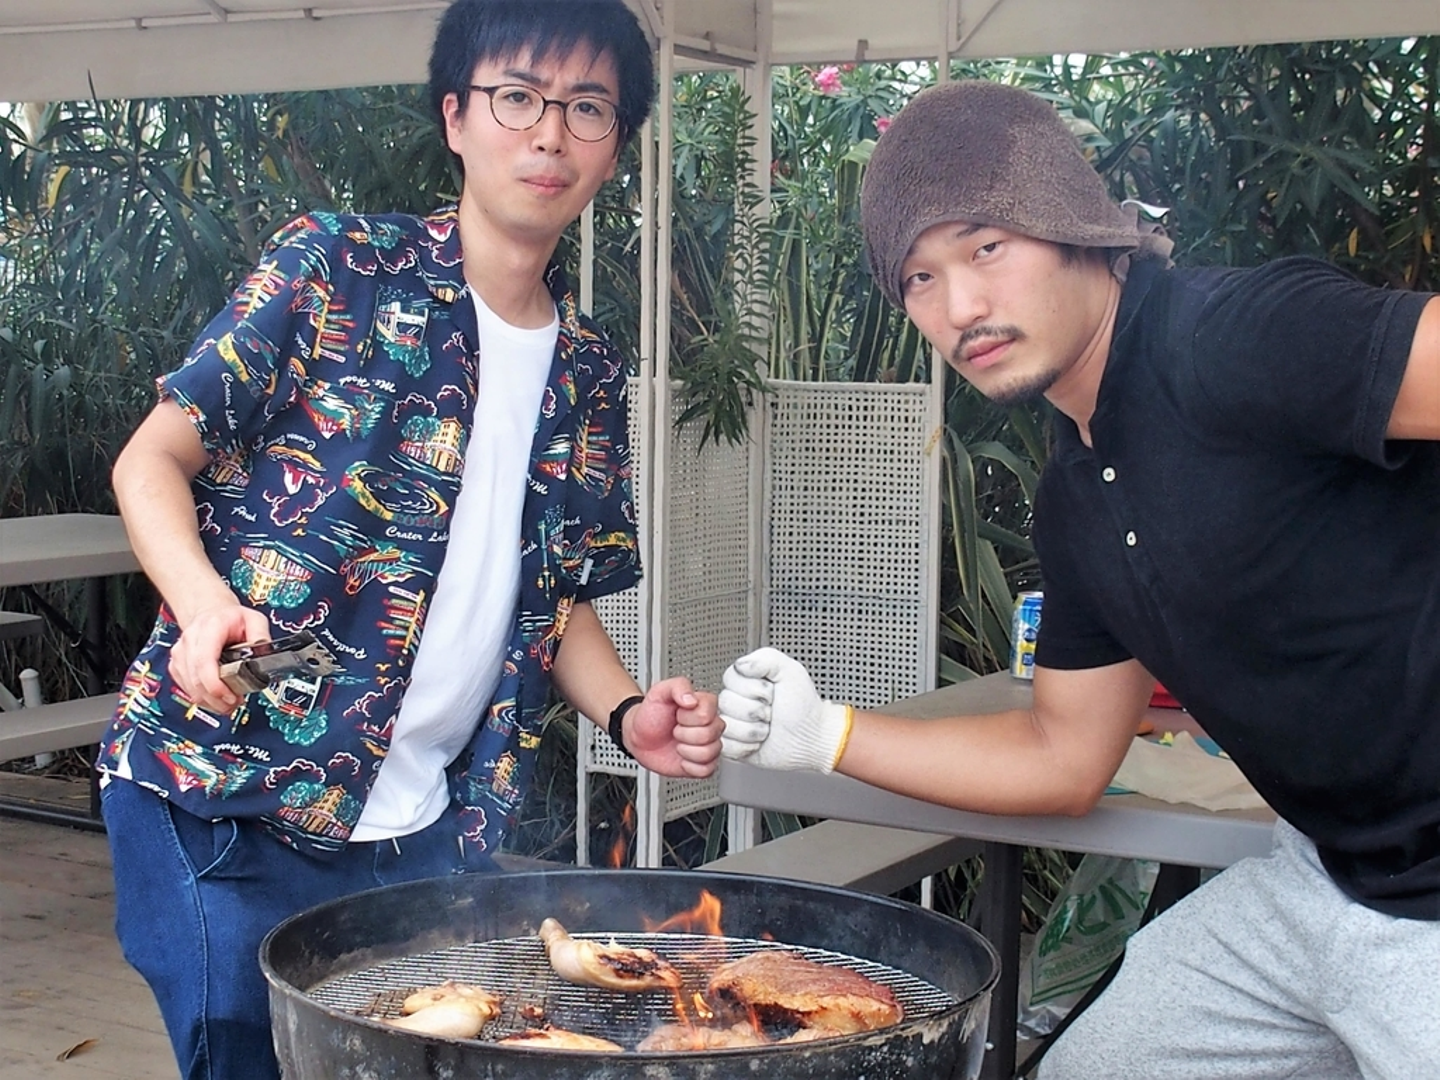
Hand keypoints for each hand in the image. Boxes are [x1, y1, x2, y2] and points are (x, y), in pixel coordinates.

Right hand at [169, 601, 271, 714]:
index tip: (230, 696)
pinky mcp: (177, 666)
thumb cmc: (232, 619)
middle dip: (217, 698)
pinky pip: (187, 690)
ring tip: (230, 701)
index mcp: (210, 627)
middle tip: (235, 702)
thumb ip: (261, 637)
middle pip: (197, 679)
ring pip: (191, 688)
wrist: (212, 614)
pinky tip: (217, 698)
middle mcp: (190, 640)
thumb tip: (263, 654)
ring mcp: (180, 653)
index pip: (204, 661)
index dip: (215, 685)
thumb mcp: (255, 619)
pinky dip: (203, 698)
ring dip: (211, 701)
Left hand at [623, 677, 723, 778]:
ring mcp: (707, 745)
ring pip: (710, 753)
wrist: (639, 736)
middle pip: (709, 734)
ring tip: (678, 744)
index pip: (707, 714)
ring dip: (686, 751)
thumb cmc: (651, 714)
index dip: (688, 717)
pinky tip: (682, 758)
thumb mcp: (660, 691)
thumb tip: (692, 699)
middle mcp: (709, 725)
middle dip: (684, 734)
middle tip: (674, 730)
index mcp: (704, 705)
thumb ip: (678, 686)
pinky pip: (707, 770)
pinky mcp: (703, 764)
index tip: (678, 714)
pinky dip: (690, 766)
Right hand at [718, 648, 851, 772]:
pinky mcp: (734, 746)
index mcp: (747, 680)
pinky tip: (760, 741)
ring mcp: (735, 724)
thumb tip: (741, 665)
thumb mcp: (791, 672)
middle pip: (726, 701)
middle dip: (755, 709)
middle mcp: (738, 701)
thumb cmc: (804, 708)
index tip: (771, 692)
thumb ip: (766, 658)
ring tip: (767, 727)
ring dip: (753, 730)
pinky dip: (747, 746)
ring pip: (727, 724)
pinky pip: (727, 746)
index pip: (730, 678)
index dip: (753, 688)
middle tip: (771, 711)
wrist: (812, 738)